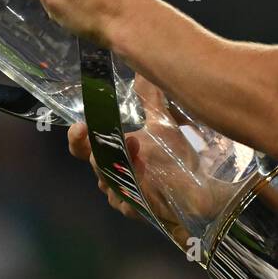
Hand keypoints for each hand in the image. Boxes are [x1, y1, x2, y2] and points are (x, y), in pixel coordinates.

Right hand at [67, 74, 233, 251]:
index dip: (76, 138)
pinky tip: (144, 172)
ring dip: (118, 165)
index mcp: (111, 154)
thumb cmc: (175, 157)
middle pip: (94, 164)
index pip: (81, 148)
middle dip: (100, 150)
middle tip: (116, 135)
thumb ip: (150, 99)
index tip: (80, 126)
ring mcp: (123, 194)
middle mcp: (112, 174)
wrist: (201, 187)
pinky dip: (134, 186)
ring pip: (108, 183)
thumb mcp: (162, 123)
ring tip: (134, 147)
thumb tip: (144, 69)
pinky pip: (127, 201)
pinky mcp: (139, 209)